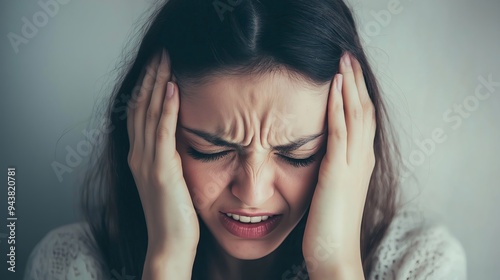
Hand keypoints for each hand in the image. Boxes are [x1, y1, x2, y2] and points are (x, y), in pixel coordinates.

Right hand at [127, 50, 199, 256]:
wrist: (168, 244)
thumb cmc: (173, 215)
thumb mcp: (169, 179)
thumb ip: (168, 156)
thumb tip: (179, 138)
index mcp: (140, 156)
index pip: (140, 113)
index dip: (147, 87)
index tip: (158, 66)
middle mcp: (138, 155)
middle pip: (141, 107)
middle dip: (151, 77)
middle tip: (161, 53)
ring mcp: (147, 162)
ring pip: (149, 114)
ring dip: (158, 84)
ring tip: (166, 60)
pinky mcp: (160, 170)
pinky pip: (162, 132)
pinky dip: (167, 108)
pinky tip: (173, 88)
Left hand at [302, 53, 374, 277]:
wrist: (335, 252)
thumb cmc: (331, 225)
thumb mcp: (333, 189)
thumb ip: (332, 167)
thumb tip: (322, 154)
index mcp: (360, 162)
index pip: (362, 119)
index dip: (356, 93)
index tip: (347, 71)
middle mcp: (361, 158)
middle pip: (363, 110)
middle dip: (356, 81)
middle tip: (348, 56)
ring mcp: (352, 163)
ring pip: (356, 115)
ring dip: (349, 85)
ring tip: (343, 61)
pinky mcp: (338, 170)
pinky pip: (340, 130)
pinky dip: (338, 105)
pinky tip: (334, 86)